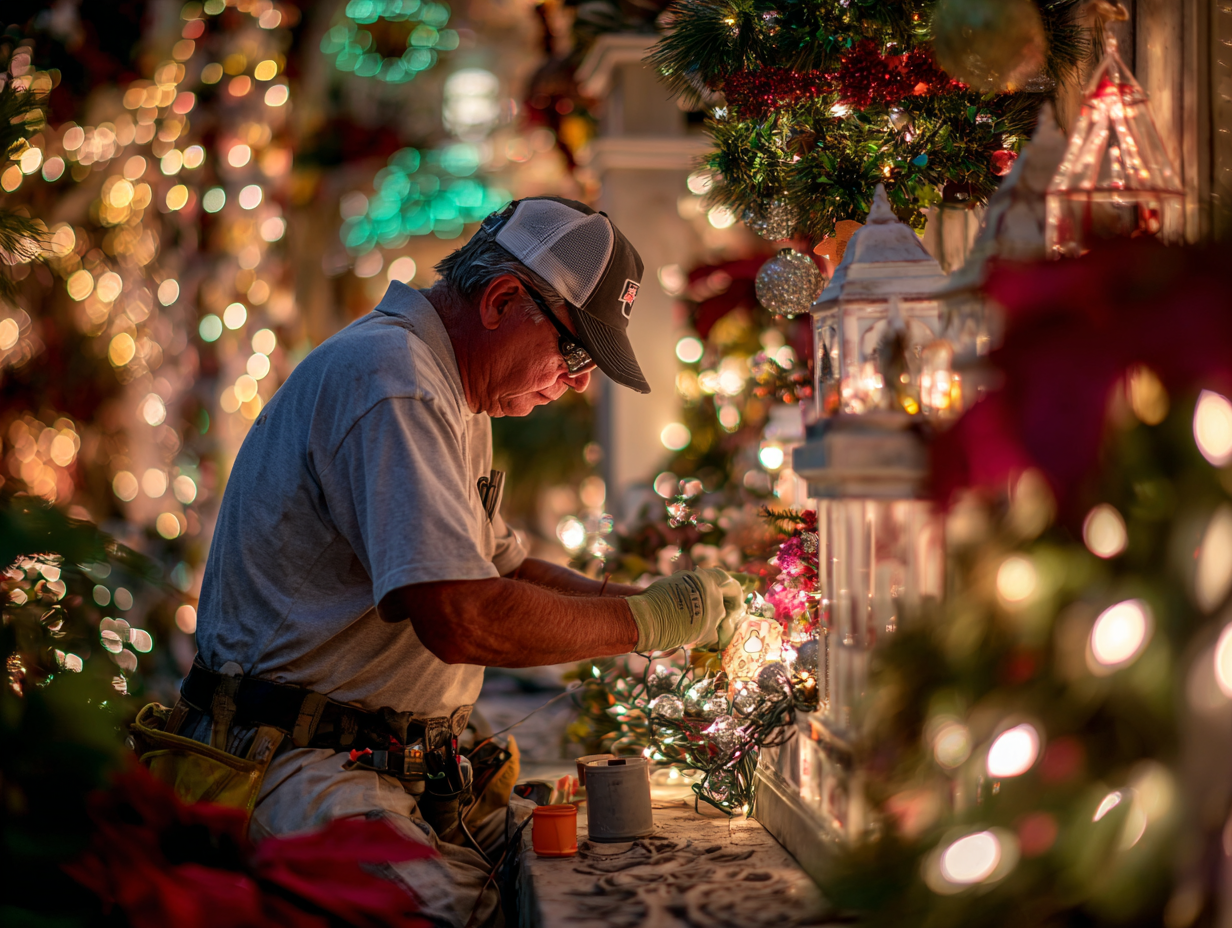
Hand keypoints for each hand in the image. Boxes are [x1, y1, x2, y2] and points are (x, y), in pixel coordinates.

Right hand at [626, 568, 744, 651]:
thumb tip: (690, 585)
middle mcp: (715, 597)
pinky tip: (695, 640)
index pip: (725, 579)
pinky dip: (705, 638)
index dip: (729, 584)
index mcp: (707, 580)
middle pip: (729, 600)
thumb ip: (689, 583)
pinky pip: (713, 636)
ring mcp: (714, 616)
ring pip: (719, 619)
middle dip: (731, 604)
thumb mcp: (675, 581)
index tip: (730, 589)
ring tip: (697, 625)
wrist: (653, 617)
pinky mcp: (709, 634)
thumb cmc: (658, 595)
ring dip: (712, 622)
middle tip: (729, 610)